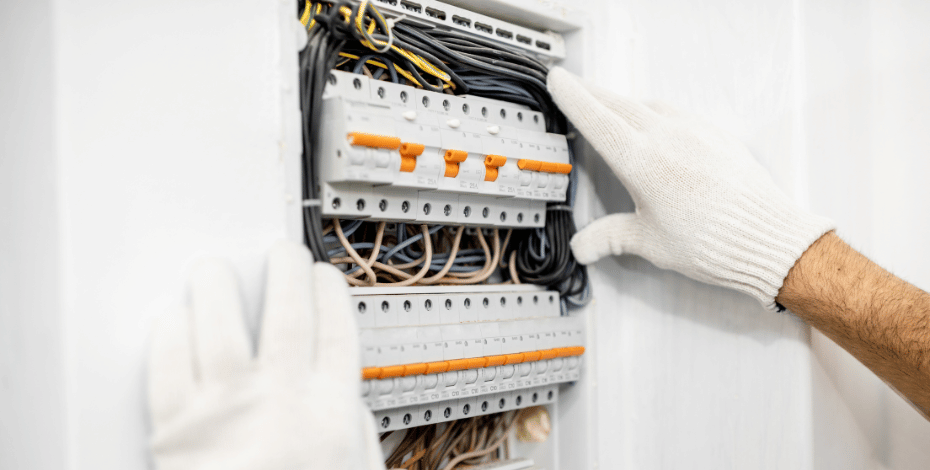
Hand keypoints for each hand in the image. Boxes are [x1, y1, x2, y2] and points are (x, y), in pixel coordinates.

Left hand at [148, 242, 384, 469]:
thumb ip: (358, 438)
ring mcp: (225, 413)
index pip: (336, 332)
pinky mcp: (174, 432)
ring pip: (219, 328)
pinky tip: (174, 317)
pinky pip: (167, 367)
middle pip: (286, 316)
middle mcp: (280, 403)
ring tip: (214, 267)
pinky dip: (170, 334)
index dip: (330, 295)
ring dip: (217, 288)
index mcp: (329, 416)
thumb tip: (352, 407)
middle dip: (285, 272)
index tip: (324, 276)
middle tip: (281, 252)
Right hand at [547, 67, 832, 308]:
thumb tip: (585, 246)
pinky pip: (678, 114)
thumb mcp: (649, 242)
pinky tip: (658, 126)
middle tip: (577, 88)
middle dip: (594, 94)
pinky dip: (657, 114)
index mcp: (642, 161)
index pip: (597, 119)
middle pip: (619, 104)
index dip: (573, 97)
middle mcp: (667, 137)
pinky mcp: (717, 136)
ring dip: (626, 103)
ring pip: (649, 106)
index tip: (559, 80)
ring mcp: (695, 132)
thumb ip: (611, 238)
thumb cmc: (714, 241)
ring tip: (613, 108)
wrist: (769, 238)